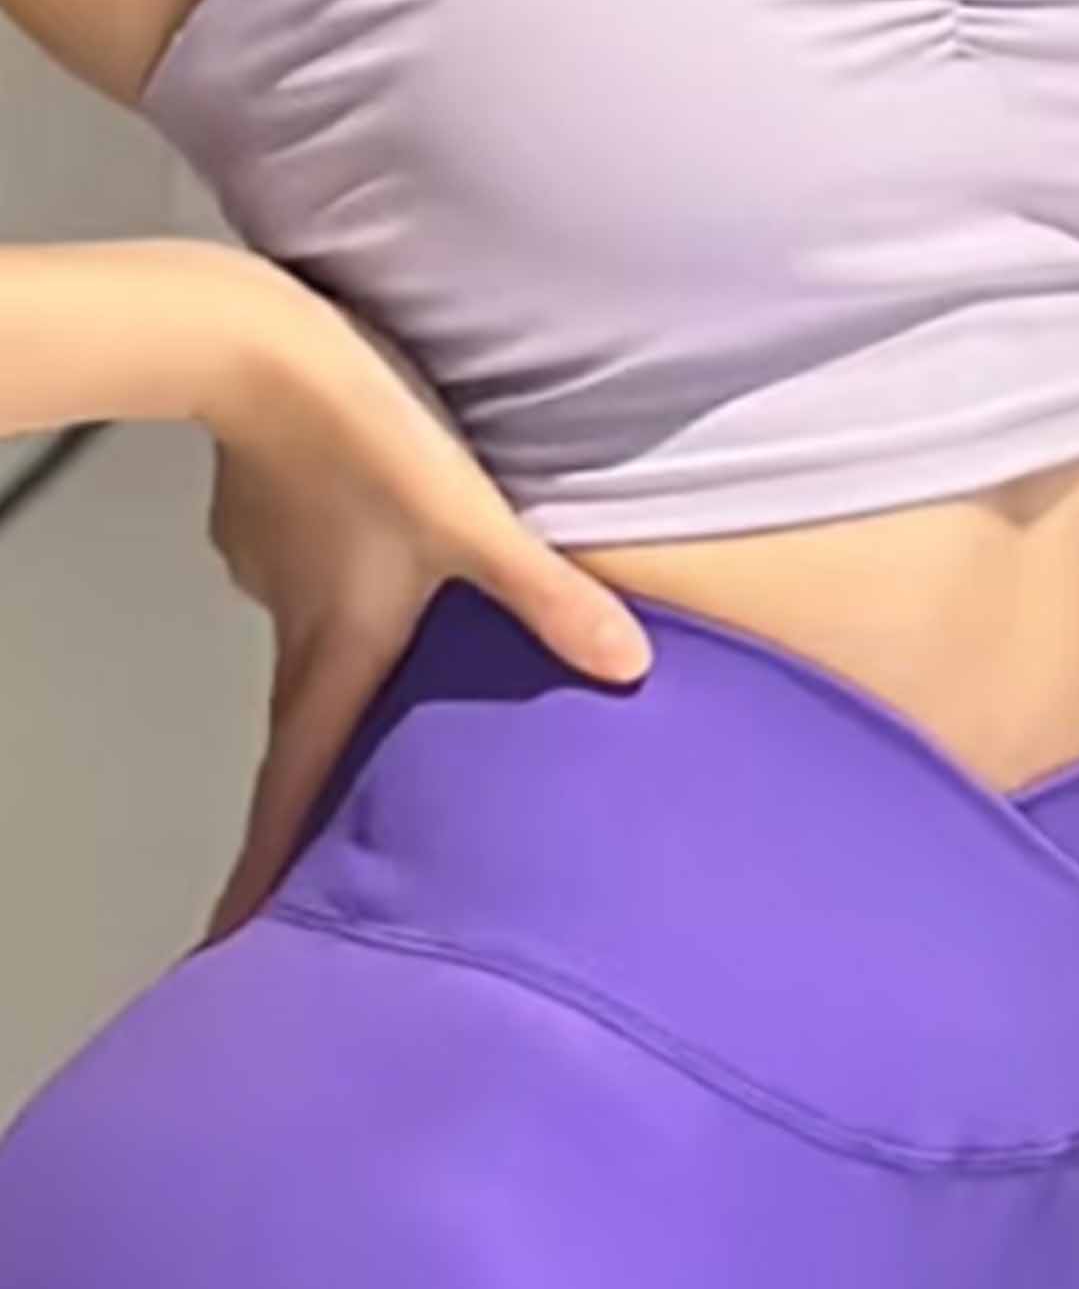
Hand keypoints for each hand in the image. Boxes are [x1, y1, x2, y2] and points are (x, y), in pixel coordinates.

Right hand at [200, 270, 649, 936]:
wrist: (256, 339)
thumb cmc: (362, 434)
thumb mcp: (472, 520)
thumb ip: (550, 596)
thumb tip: (633, 666)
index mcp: (335, 655)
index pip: (289, 798)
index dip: (264, 882)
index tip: (234, 949)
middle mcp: (297, 630)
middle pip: (305, 738)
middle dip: (316, 801)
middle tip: (328, 855)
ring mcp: (281, 573)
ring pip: (319, 655)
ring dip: (349, 690)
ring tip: (394, 711)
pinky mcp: (277, 519)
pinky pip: (318, 585)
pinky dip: (348, 603)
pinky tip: (386, 579)